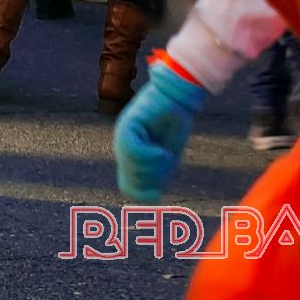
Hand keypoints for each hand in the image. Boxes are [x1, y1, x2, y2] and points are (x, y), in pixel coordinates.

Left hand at [112, 56, 207, 200]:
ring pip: (134, 168)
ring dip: (155, 167)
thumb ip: (156, 177)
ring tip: (164, 153)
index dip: (147, 194)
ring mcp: (123, 137)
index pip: (129, 189)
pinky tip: (162, 149)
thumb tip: (150, 199)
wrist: (177, 100)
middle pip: (132, 183)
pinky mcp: (128, 126)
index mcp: (129, 158)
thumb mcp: (166, 160)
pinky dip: (154, 156)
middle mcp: (122, 148)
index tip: (163, 183)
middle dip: (153, 180)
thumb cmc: (173, 128)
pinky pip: (136, 152)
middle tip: (165, 163)